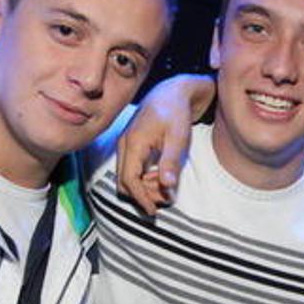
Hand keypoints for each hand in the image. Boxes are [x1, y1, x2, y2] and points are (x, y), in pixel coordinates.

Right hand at [117, 74, 214, 214]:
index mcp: (134, 143)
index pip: (129, 180)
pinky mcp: (130, 147)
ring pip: (125, 178)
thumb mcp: (179, 137)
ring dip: (142, 188)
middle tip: (165, 197)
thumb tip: (167, 187)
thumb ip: (171, 162)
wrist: (171, 92)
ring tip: (165, 186)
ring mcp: (125, 145)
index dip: (140, 199)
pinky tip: (160, 176)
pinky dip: (142, 179)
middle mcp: (124, 145)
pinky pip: (130, 170)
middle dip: (142, 195)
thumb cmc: (177, 112)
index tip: (154, 211)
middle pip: (124, 183)